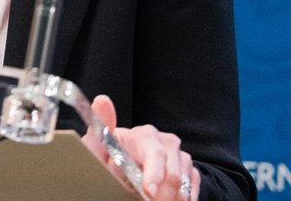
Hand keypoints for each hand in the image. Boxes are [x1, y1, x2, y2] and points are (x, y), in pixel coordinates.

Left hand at [85, 95, 199, 200]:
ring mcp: (178, 156)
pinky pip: (192, 185)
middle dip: (163, 192)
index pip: (154, 152)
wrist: (120, 170)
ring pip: (184, 180)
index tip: (149, 191)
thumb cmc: (109, 159)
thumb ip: (98, 131)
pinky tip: (172, 200)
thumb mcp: (98, 149)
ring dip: (173, 196)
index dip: (154, 173)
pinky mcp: (187, 170)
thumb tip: (102, 100)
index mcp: (143, 135)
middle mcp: (164, 142)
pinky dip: (184, 196)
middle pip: (173, 170)